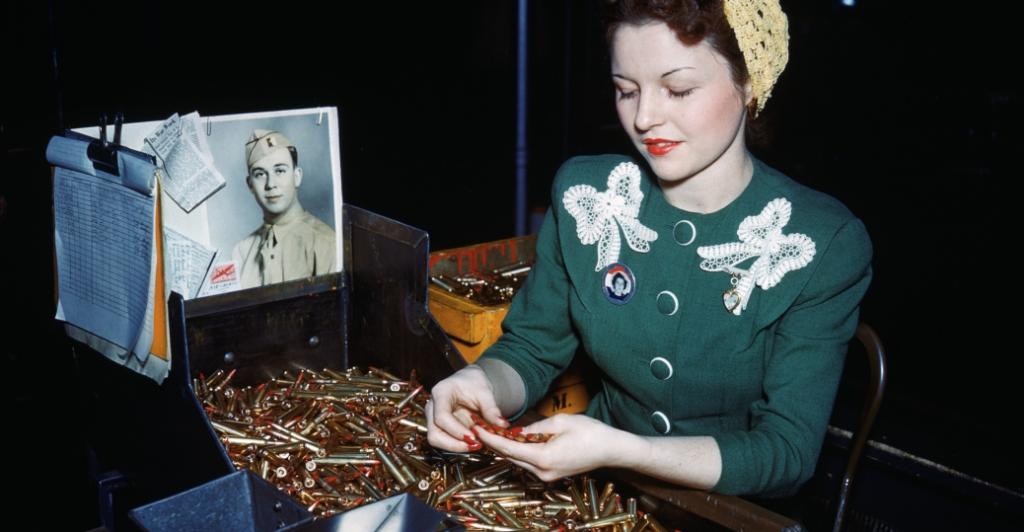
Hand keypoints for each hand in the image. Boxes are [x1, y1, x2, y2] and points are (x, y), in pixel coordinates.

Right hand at [426, 365, 508, 451]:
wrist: (470, 382)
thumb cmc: (474, 382)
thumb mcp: (484, 391)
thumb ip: (491, 408)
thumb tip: (502, 424)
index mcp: (441, 393)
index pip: (441, 417)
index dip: (455, 430)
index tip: (472, 438)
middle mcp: (432, 407)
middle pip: (434, 434)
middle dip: (453, 444)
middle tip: (475, 445)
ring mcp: (434, 418)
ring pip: (436, 440)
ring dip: (456, 447)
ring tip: (477, 445)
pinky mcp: (440, 427)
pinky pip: (445, 441)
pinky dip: (459, 445)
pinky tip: (474, 443)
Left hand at [471, 413, 639, 481]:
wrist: (611, 450)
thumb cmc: (591, 432)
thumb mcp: (561, 422)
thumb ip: (535, 428)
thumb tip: (517, 432)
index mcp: (543, 457)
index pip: (508, 448)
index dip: (490, 438)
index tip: (476, 428)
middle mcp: (542, 472)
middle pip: (510, 457)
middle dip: (495, 443)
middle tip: (480, 427)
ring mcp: (546, 476)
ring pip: (519, 461)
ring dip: (506, 448)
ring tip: (492, 431)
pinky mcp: (551, 475)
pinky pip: (529, 463)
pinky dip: (519, 452)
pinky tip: (513, 441)